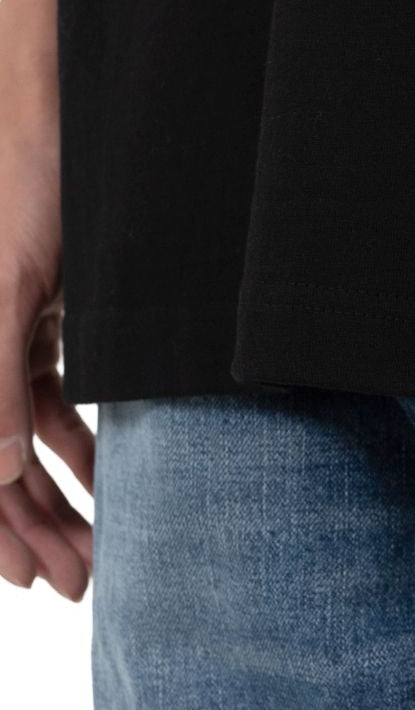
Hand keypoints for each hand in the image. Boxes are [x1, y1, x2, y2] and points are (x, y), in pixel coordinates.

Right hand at [0, 125, 93, 598]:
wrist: (60, 128)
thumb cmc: (23, 195)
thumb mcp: (8, 289)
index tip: (33, 580)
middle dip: (33, 531)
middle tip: (82, 582)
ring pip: (23, 446)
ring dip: (58, 498)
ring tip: (98, 550)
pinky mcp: (32, 328)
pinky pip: (46, 403)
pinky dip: (75, 443)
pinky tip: (109, 477)